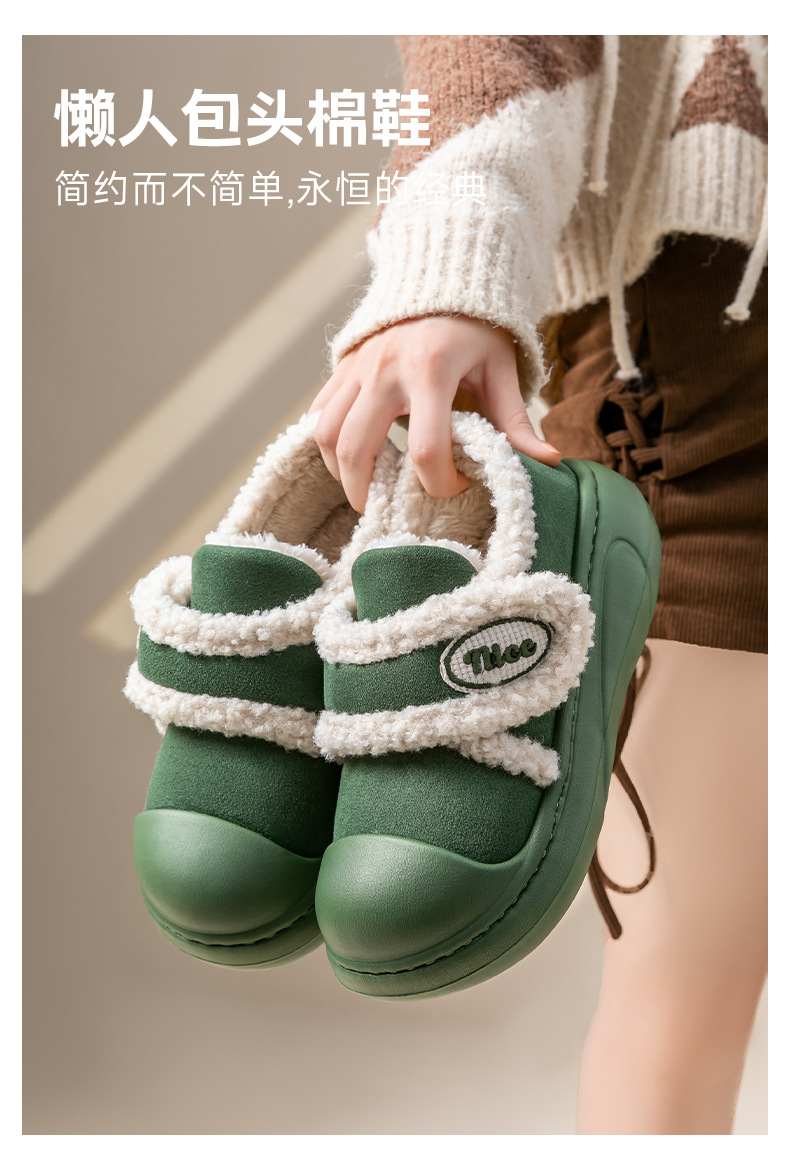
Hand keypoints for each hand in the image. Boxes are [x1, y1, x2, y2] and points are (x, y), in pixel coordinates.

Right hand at [309, 315, 560, 511]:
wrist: (441, 280)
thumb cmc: (477, 332)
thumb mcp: (501, 372)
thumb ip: (517, 421)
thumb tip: (551, 462)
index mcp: (432, 370)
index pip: (427, 449)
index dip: (442, 482)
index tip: (460, 482)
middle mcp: (386, 368)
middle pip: (358, 449)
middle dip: (367, 491)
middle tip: (385, 509)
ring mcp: (357, 367)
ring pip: (326, 434)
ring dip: (339, 472)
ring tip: (363, 487)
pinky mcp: (342, 367)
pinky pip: (318, 414)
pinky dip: (327, 444)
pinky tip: (349, 458)